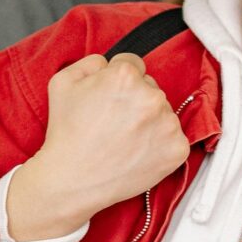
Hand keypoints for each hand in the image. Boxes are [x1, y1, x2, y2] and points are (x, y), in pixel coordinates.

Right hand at [5, 49, 189, 240]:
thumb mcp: (63, 82)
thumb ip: (91, 62)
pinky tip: (138, 152)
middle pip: (150, 88)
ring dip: (149, 122)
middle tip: (114, 123)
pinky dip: (159, 144)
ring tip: (124, 140)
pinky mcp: (178, 149)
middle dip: (135, 100)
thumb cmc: (66, 132)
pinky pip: (173, 137)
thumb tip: (110, 62)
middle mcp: (152, 96)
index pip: (133, 64)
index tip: (109, 99)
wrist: (73, 180)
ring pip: (163, 113)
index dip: (118, 81)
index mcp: (126, 76)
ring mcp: (168, 124)